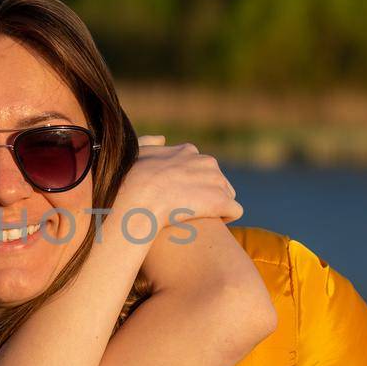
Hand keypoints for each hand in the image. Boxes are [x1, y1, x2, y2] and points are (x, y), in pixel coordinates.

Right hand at [116, 135, 241, 240]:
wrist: (139, 200)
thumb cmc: (132, 180)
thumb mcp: (137, 153)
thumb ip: (150, 143)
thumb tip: (162, 139)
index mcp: (187, 152)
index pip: (201, 165)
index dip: (192, 182)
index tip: (181, 196)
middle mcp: (206, 162)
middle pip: (216, 179)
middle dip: (207, 193)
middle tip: (191, 211)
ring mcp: (216, 181)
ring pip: (227, 194)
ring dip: (217, 206)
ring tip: (201, 220)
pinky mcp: (221, 201)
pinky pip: (234, 211)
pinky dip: (227, 218)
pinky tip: (213, 226)